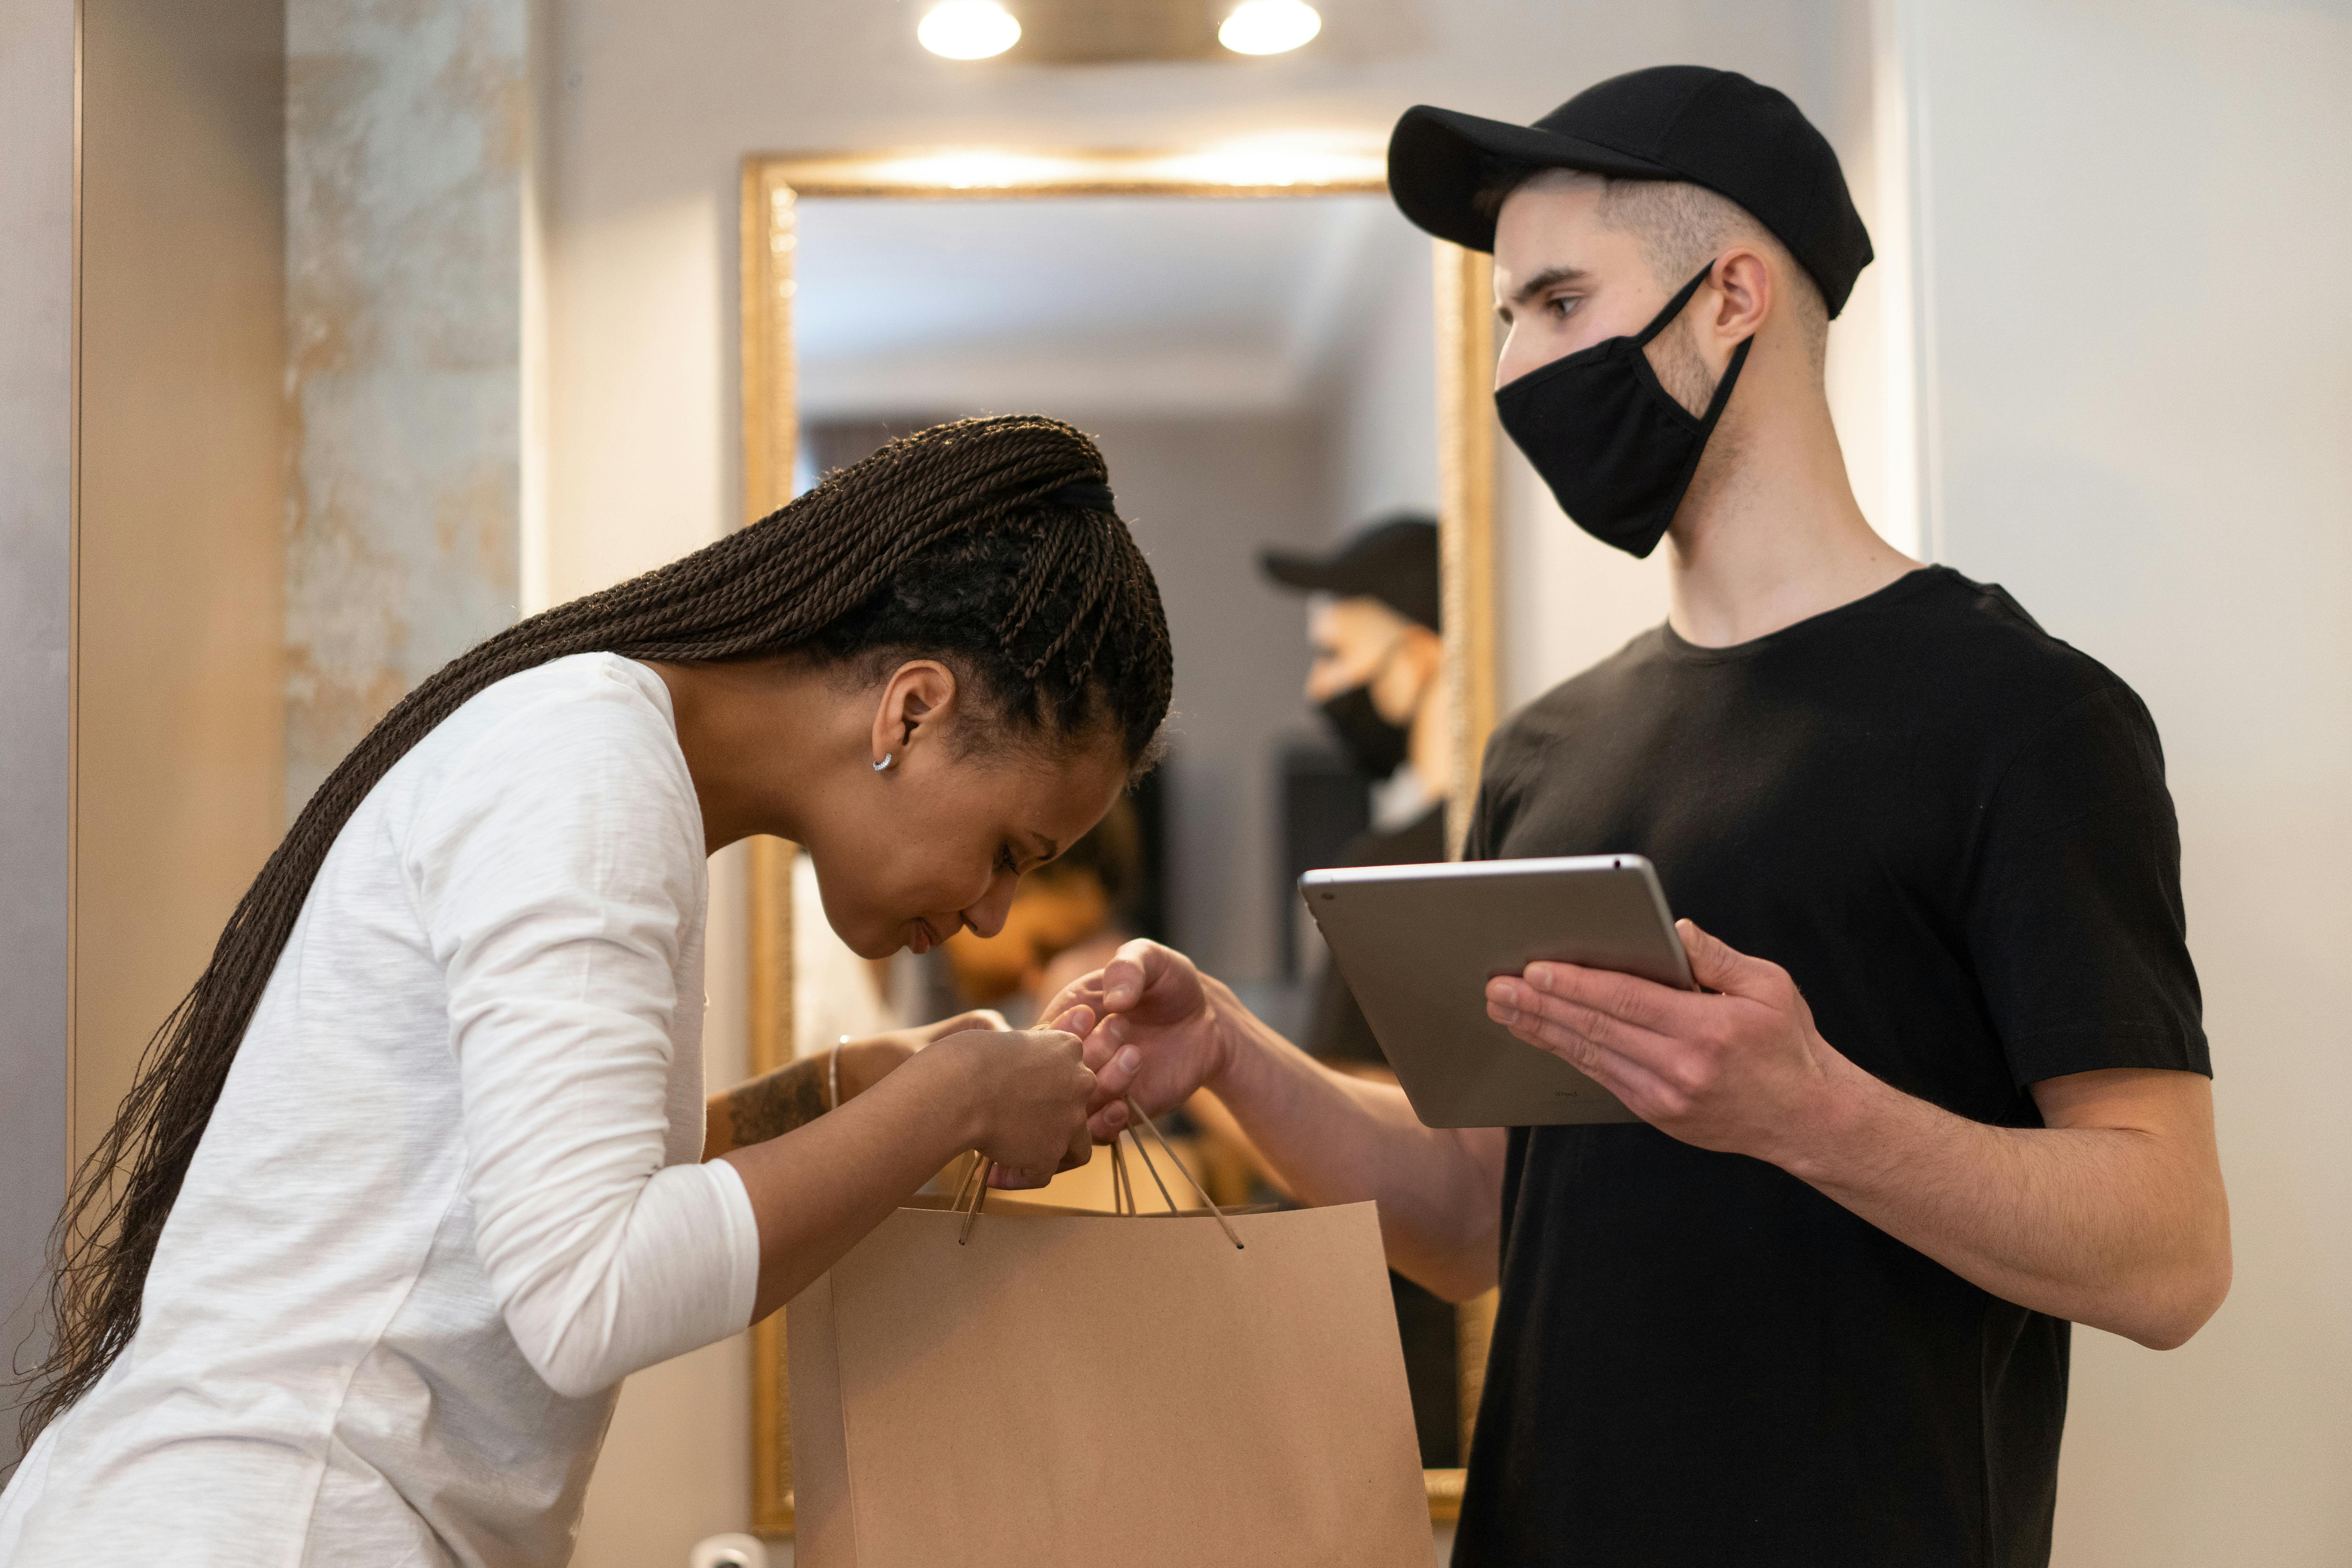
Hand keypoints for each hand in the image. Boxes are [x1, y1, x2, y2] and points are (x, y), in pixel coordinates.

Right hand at [926, 1007, 1102, 1187]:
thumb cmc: (969, 1058)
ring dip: (1045, 1156)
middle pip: (1074, 1111)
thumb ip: (1025, 1060)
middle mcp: (1079, 1083)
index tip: (1016, 1099)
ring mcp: (1070, 1121)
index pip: (1069, 1074)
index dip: (1045, 1091)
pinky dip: (1017, 1178)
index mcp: (1067, 1048)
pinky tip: (991, 1176)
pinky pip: (1041, 1175)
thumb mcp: (1007, 1043)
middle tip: (1015, 1132)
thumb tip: (1015, 1080)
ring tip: (1012, 1162)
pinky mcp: (1050, 1152)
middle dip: (1049, 1125)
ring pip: (1073, 1149)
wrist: (960, 1087)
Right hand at [1042, 940, 1228, 1142]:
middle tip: (1122, 1029)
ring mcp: (1095, 1086)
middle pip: (1056, 1075)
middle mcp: (1075, 1056)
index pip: (1040, 1037)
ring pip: (1074, 1109)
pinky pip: (1097, 1132)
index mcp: (1068, 1016)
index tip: (1092, 1016)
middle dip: (1088, 1054)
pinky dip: (1106, 1124)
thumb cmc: (1169, 983)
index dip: (1060, 1032)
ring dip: (1102, 1086)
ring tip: (1135, 1055)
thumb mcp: (1151, 959)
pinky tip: (1127, 1104)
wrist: (1207, 1020)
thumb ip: (1129, 967)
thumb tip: (1114, 999)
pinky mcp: (1119, 1110)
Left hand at [1482, 919, 1853, 1162]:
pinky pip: (1601, 1078)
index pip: (1624, 1001)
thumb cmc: (1788, 1045)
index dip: (1574, 984)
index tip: (1534, 969)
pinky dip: (1568, 1054)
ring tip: (1504, 1008)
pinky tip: (1543, 1035)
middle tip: (1497, 986)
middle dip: (1540, 1005)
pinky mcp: (1657, 1113)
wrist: (1807, 1118)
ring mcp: (1664, 1096)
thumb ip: (1718, 957)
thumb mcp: (1770, 987)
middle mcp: (1680, 1067)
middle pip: (1595, 1029)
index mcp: (1706, 1030)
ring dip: (1542, 1031)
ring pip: (1589, 1056)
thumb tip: (1674, 930)